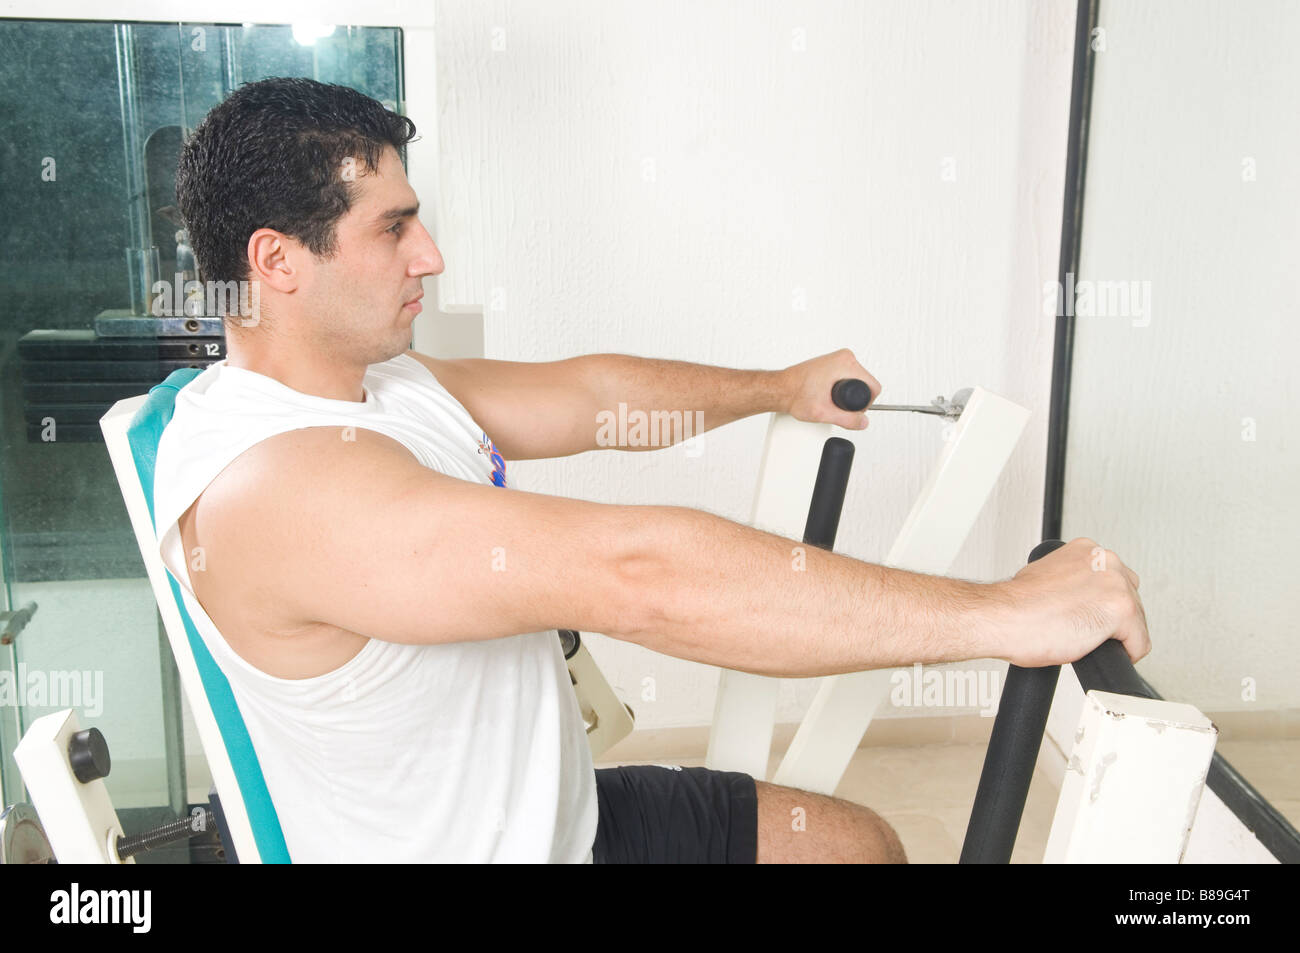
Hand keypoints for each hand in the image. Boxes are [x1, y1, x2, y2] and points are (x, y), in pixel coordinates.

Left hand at [782, 348, 882, 429]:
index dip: (865, 404)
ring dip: (848, 393)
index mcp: (846, 363)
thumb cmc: (795, 394)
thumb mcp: (823, 412)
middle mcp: (844, 356)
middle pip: (865, 384)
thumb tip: (863, 422)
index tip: (850, 411)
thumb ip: (846, 419)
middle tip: (836, 406)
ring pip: (856, 381)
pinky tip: (829, 394)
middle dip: (854, 399)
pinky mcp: (832, 362)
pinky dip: (842, 387)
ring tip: (830, 399)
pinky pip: (847, 377)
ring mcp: (838, 358)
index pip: (873, 387)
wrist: (780, 388)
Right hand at [988, 537, 1150, 667]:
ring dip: (1116, 636)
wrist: (1003, 618)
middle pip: (1131, 597)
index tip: (1086, 613)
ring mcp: (1116, 584)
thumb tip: (1078, 597)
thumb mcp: (1045, 577)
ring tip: (1085, 639)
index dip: (1099, 603)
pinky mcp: (1123, 610)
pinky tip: (1096, 651)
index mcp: (1086, 550)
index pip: (1114, 579)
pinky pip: (1139, 644)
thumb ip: (1070, 580)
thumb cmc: (1015, 606)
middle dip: (1112, 618)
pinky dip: (1124, 655)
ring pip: (1137, 621)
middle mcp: (1105, 560)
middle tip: (1084, 628)